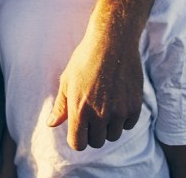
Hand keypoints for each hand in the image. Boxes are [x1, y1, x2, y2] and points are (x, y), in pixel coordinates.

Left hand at [47, 25, 142, 150]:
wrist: (113, 42)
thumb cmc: (85, 60)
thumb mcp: (67, 80)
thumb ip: (61, 106)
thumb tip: (51, 124)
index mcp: (79, 110)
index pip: (78, 144)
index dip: (76, 138)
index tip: (78, 128)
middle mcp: (100, 115)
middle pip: (96, 142)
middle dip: (92, 132)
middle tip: (92, 113)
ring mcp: (120, 112)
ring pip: (113, 135)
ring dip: (108, 126)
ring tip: (104, 105)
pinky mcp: (135, 107)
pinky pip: (127, 125)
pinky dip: (122, 119)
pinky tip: (117, 100)